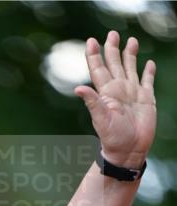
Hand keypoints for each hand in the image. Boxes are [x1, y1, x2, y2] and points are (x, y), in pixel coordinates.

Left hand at [74, 31, 156, 169]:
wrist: (129, 152)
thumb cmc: (113, 139)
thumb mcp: (101, 120)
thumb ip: (92, 102)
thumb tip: (77, 89)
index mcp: (106, 93)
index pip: (98, 70)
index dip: (95, 55)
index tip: (91, 41)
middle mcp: (118, 90)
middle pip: (114, 64)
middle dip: (112, 49)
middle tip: (112, 34)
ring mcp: (132, 93)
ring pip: (131, 68)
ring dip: (130, 55)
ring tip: (131, 41)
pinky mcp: (146, 99)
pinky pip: (147, 81)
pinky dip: (148, 72)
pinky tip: (148, 63)